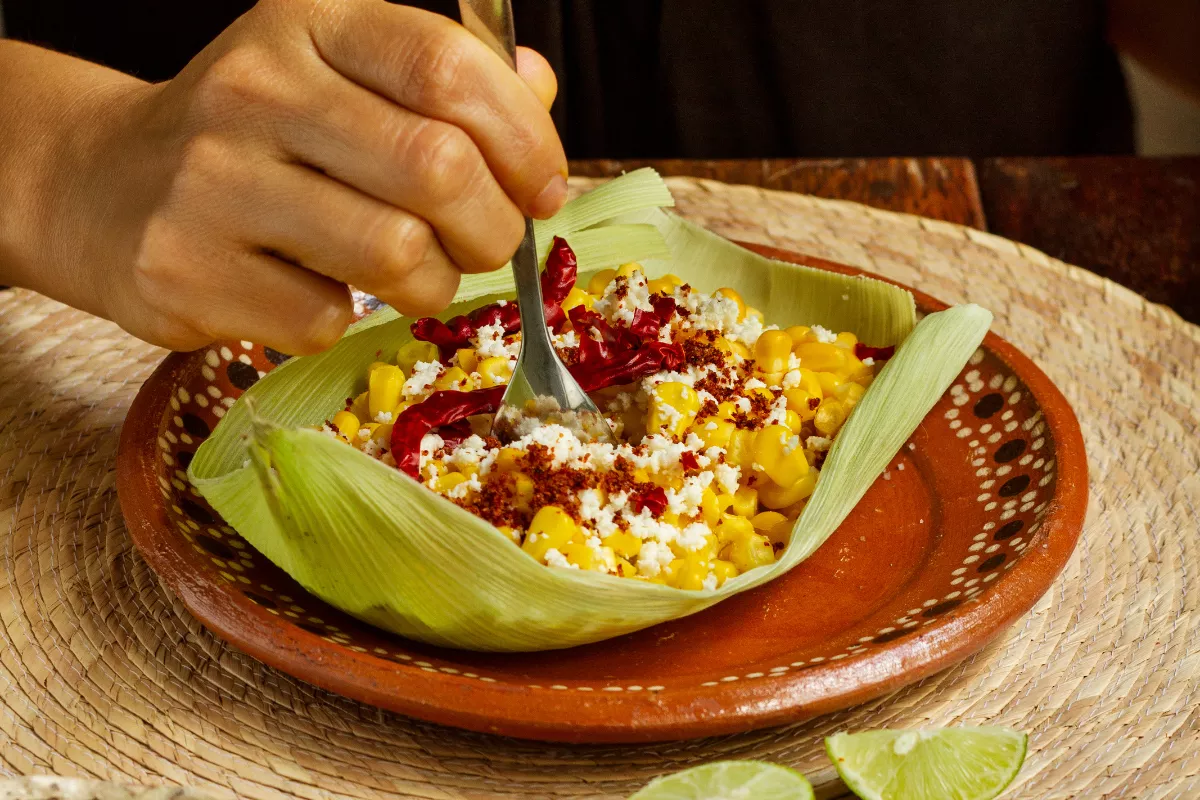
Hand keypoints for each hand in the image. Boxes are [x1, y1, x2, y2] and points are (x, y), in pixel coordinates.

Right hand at [7, 0, 564, 353]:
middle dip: (492, 227)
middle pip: (435, 168)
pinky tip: (324, 293)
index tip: (543, 187)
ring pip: (393, 254)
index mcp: (311, 23)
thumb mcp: (340, 75)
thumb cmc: (254, 136)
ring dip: (433, 283)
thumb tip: (539, 91)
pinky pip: (326, 320)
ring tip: (415, 275)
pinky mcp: (186, 270)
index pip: (448, 68)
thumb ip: (443, 83)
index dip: (524, 139)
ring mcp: (213, 181)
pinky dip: (350, 321)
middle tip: (485, 244)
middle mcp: (256, 89)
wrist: (104, 185)